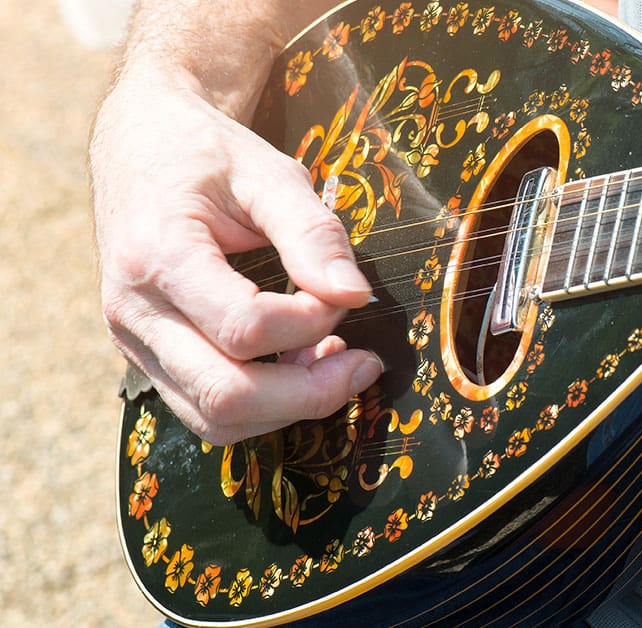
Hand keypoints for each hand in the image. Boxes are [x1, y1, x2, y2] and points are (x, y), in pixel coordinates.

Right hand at [91, 65, 381, 444]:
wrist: (139, 145)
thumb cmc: (206, 154)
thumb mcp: (268, 173)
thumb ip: (313, 234)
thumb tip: (356, 295)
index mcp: (158, 256)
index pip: (246, 327)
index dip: (312, 322)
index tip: (344, 294)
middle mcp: (135, 311)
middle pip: (226, 394)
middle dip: (311, 393)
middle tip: (364, 362)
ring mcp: (134, 342)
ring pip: (214, 419)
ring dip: (288, 406)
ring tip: (334, 361)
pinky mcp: (148, 357)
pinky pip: (204, 409)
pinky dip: (262, 405)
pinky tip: (299, 365)